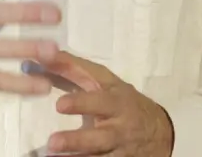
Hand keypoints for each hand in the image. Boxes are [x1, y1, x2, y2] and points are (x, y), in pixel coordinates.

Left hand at [39, 51, 174, 155]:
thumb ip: (75, 70)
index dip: (81, 103)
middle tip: (52, 142)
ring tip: (51, 156)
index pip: (100, 101)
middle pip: (100, 136)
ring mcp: (120, 149)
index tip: (59, 105)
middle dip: (77, 140)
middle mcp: (120, 127)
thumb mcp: (106, 83)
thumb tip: (43, 55)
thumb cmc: (124, 101)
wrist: (159, 132)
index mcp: (117, 102)